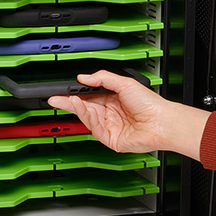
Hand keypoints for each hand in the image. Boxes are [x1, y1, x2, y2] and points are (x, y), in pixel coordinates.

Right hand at [47, 70, 209, 159]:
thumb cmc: (150, 103)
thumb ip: (103, 78)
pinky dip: (88, 118)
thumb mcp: (125, 83)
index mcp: (112, 99)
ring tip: (69, 100)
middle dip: (69, 103)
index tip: (64, 89)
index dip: (76, 93)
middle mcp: (110, 113)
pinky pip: (94, 129)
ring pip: (88, 118)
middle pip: (85, 108)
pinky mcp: (110, 139)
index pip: (89, 96)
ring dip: (78, 108)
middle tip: (55, 98)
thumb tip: (83, 77)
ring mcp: (110, 126)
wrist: (161, 121)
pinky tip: (83, 109)